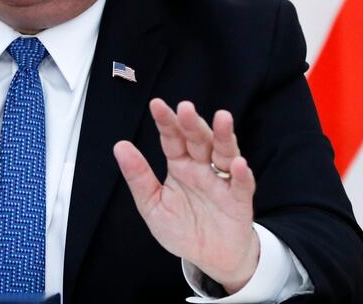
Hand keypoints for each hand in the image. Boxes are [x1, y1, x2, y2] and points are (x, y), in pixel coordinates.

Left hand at [114, 99, 258, 293]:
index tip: (156, 104)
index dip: (166, 121)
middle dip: (192, 123)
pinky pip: (242, 185)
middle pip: (199, 140)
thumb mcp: (152, 205)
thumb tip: (120, 146)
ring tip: (222, 119)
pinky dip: (242, 174)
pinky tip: (239, 164)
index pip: (172, 138)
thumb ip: (138, 177)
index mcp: (179, 165)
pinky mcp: (239, 201)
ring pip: (224, 153)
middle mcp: (202, 168)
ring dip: (224, 136)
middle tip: (185, 108)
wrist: (210, 258)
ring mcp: (222, 182)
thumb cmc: (182, 228)